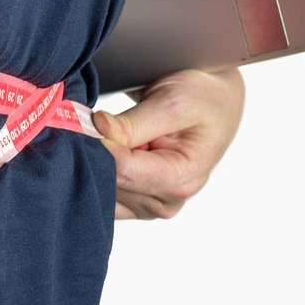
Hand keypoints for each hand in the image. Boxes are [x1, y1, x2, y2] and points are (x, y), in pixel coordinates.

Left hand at [93, 67, 244, 219]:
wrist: (214, 101)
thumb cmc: (202, 99)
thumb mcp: (172, 102)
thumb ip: (134, 123)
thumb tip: (99, 129)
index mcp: (181, 178)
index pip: (122, 170)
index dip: (100, 144)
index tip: (91, 120)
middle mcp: (168, 200)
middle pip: (111, 182)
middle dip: (97, 153)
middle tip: (98, 123)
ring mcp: (153, 205)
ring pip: (104, 189)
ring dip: (98, 162)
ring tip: (116, 134)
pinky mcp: (139, 202)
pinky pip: (106, 195)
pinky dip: (100, 172)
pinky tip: (112, 151)